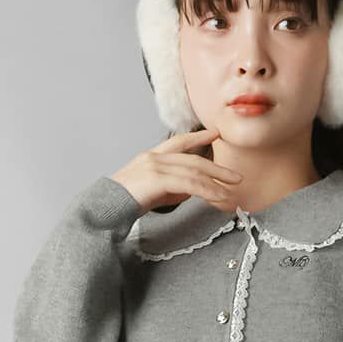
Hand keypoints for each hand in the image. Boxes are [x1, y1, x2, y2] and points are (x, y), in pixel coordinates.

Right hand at [110, 128, 241, 213]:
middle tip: (235, 176)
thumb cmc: (127, 202)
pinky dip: (206, 191)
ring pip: (193, 172)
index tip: (215, 134)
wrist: (107, 207)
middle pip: (193, 159)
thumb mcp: (154, 191)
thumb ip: (173, 186)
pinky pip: (188, 184)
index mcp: (152, 156)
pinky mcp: (157, 178)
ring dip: (215, 183)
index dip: (199, 137)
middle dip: (217, 168)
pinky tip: (217, 197)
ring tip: (230, 191)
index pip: (179, 142)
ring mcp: (155, 166)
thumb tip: (194, 189)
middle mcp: (154, 157)